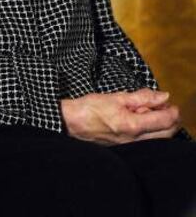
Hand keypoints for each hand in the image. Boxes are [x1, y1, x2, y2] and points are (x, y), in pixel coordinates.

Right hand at [61, 88, 180, 144]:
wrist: (72, 123)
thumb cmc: (90, 108)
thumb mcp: (116, 97)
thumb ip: (142, 97)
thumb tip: (162, 96)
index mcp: (132, 125)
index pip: (164, 121)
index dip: (172, 110)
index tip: (170, 102)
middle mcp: (134, 140)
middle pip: (166, 134)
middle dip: (171, 120)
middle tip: (165, 106)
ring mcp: (130, 146)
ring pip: (157, 139)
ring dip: (162, 125)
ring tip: (152, 111)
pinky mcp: (125, 148)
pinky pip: (146, 141)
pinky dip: (151, 130)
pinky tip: (142, 120)